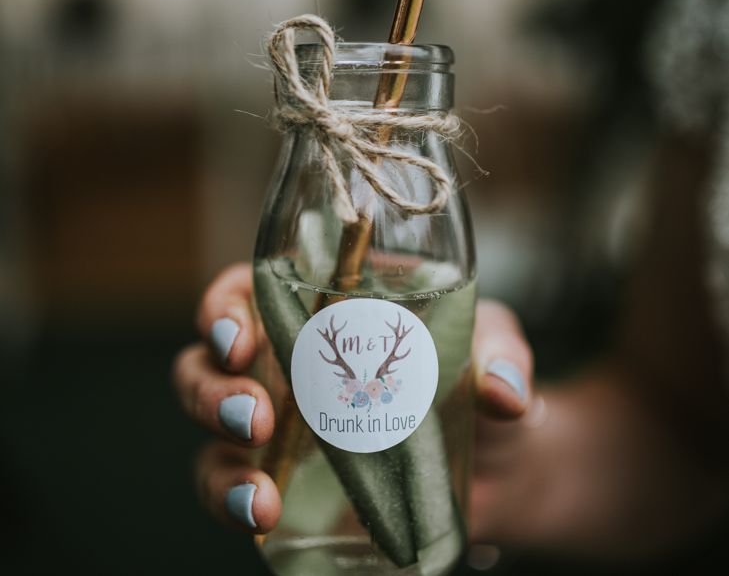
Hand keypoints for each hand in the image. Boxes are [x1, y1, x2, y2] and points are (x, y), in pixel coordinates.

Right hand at [172, 262, 534, 534]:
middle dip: (211, 389)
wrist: (495, 463)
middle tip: (252, 416)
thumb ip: (501, 356)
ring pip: (210, 432)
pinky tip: (262, 513)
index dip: (224, 308)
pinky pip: (235, 488)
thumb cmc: (479, 380)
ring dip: (218, 460)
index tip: (239, 338)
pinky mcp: (288, 482)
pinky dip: (235, 501)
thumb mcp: (493, 348)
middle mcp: (287, 362)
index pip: (248, 291)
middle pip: (207, 363)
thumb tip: (502, 394)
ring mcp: (282, 425)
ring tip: (260, 493)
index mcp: (321, 309)